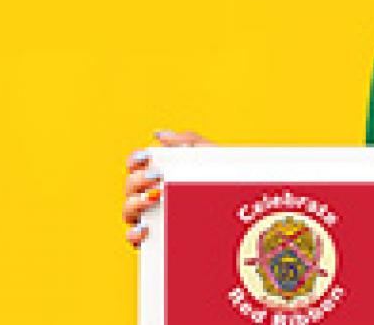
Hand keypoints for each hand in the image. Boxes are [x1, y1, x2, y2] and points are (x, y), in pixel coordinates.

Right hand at [123, 129, 214, 247]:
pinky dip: (134, 233)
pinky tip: (145, 228)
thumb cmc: (223, 182)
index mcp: (159, 176)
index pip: (136, 165)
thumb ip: (190, 141)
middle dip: (138, 179)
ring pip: (128, 210)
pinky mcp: (154, 239)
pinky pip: (133, 237)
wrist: (244, 214)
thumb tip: (160, 134)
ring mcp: (150, 218)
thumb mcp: (212, 159)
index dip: (135, 159)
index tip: (146, 156)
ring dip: (136, 201)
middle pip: (129, 186)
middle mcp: (150, 196)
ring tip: (155, 196)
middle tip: (157, 176)